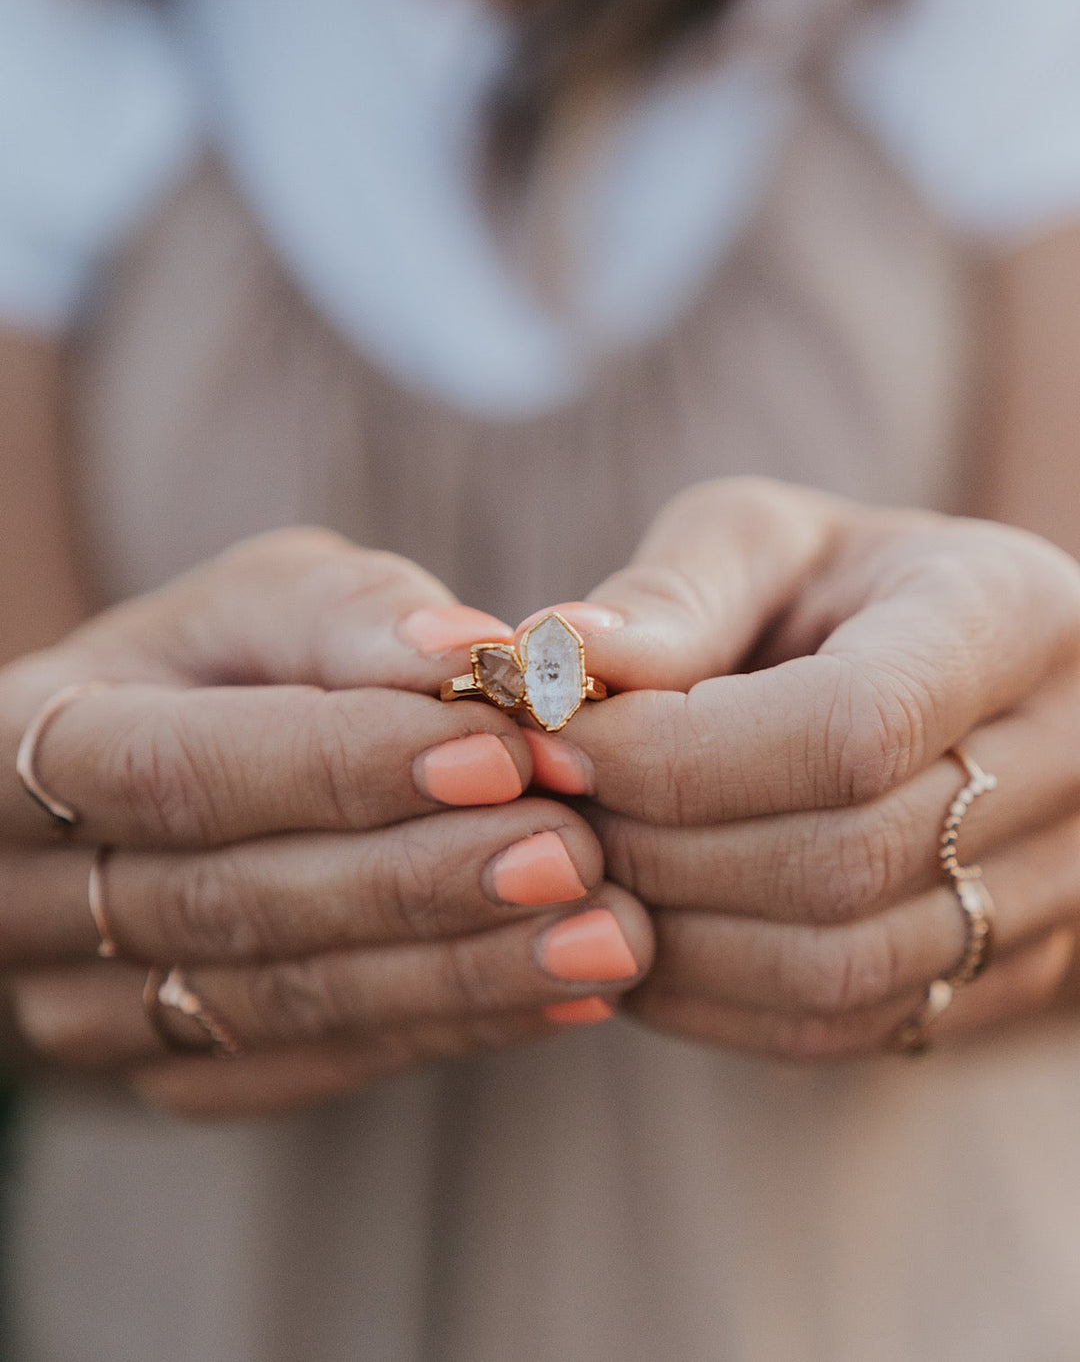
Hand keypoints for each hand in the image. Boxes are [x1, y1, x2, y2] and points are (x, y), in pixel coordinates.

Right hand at [0, 530, 650, 1116]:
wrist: (177, 774)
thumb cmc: (224, 662)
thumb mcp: (259, 600)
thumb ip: (348, 616)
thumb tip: (470, 651)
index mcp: (19, 748)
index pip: (178, 771)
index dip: (340, 765)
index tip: (500, 749)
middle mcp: (26, 898)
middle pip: (231, 903)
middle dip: (417, 881)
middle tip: (576, 853)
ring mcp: (91, 1007)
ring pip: (280, 1004)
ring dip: (457, 973)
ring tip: (606, 935)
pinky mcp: (175, 1069)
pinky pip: (314, 1065)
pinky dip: (449, 1028)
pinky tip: (566, 998)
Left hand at [520, 479, 1079, 1057]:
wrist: (946, 673)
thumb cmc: (836, 586)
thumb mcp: (762, 541)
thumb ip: (670, 596)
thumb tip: (551, 665)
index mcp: (1011, 617)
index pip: (852, 726)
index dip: (678, 755)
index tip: (550, 742)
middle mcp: (1071, 760)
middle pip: (840, 860)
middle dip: (654, 846)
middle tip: (540, 814)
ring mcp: (1057, 884)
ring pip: (841, 968)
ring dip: (671, 938)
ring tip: (573, 874)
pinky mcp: (1008, 970)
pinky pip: (849, 1026)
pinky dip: (713, 1001)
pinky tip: (633, 940)